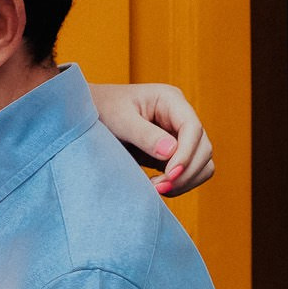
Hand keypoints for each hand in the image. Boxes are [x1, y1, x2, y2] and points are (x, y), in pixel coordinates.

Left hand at [88, 80, 216, 196]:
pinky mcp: (173, 153)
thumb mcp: (118, 118)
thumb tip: (171, 152)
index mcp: (170, 100)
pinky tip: (156, 187)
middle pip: (203, 149)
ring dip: (185, 181)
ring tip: (155, 188)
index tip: (169, 174)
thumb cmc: (101, 108)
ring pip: (202, 163)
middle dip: (185, 172)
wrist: (85, 115)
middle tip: (158, 187)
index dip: (186, 153)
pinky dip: (179, 184)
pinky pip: (189, 172)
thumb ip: (143, 134)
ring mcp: (179, 135)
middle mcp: (180, 117)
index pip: (193, 128)